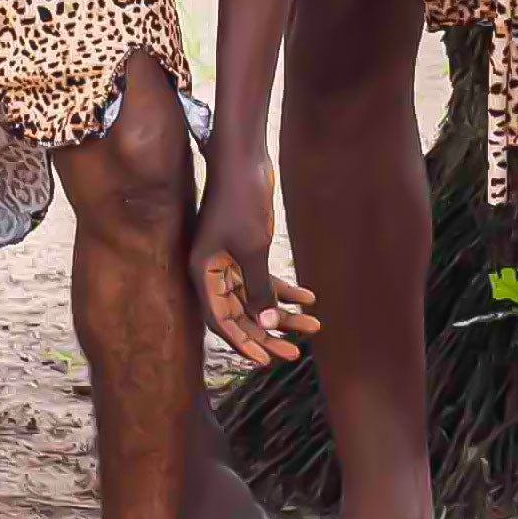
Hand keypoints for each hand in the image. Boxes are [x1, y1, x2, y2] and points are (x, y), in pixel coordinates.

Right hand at [191, 143, 317, 368]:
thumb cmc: (241, 201)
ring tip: (314, 325)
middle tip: (294, 354)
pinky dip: (286, 288)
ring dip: (283, 312)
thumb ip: (259, 287)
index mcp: (203, 274)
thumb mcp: (253, 248)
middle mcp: (212, 273)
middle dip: (268, 334)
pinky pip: (264, 278)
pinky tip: (310, 297)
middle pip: (240, 315)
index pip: (220, 321)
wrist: (244, 159)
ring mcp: (228, 261)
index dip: (243, 343)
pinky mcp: (245, 249)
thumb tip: (266, 325)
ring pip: (256, 298)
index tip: (266, 360)